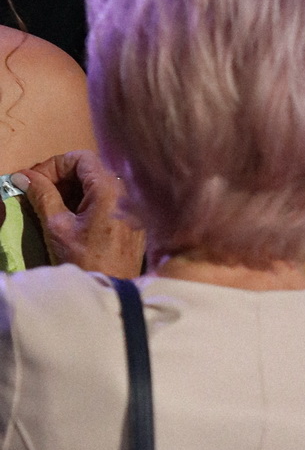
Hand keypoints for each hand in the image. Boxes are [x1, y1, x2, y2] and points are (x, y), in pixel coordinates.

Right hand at [17, 152, 144, 276]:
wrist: (113, 292)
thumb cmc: (84, 260)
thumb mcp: (57, 226)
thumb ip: (42, 195)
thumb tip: (24, 176)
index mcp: (109, 188)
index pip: (80, 157)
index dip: (54, 165)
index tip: (36, 181)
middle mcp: (126, 192)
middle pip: (91, 169)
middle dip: (62, 178)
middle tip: (40, 193)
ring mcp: (133, 207)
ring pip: (99, 185)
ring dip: (73, 191)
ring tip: (53, 207)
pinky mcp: (134, 221)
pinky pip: (110, 201)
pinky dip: (88, 202)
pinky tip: (73, 219)